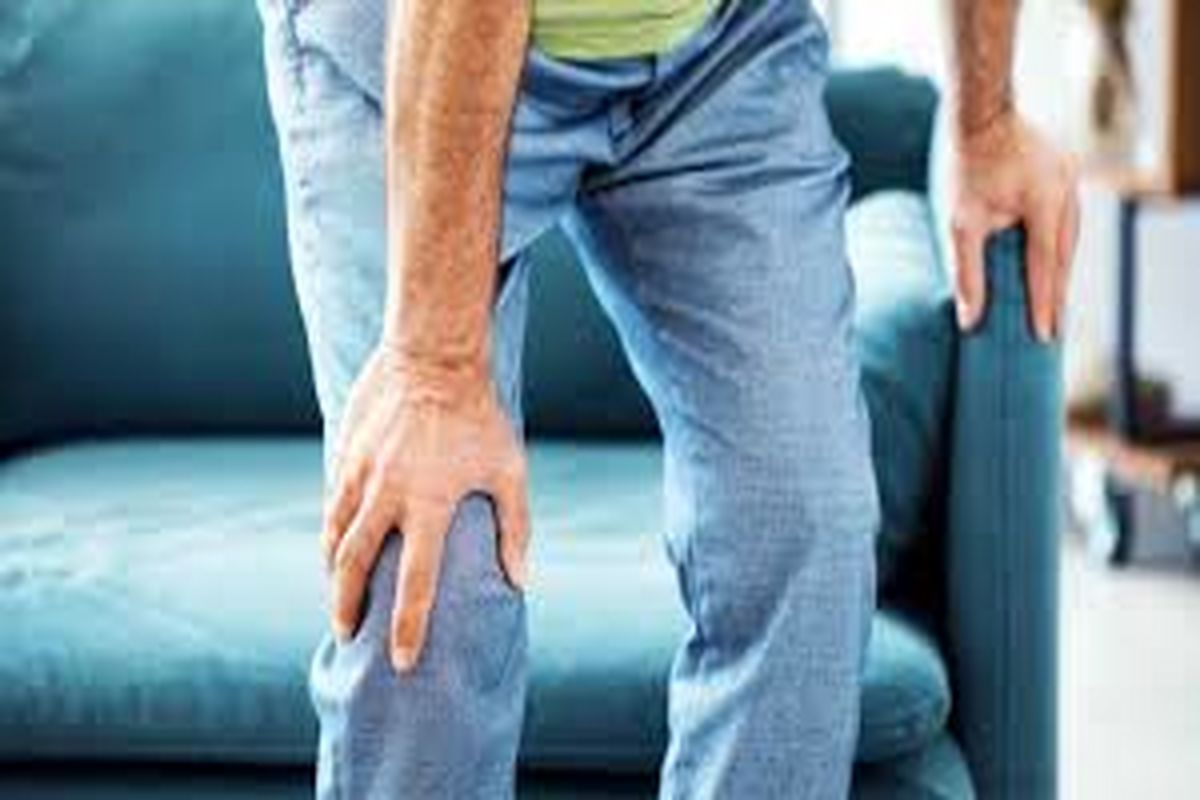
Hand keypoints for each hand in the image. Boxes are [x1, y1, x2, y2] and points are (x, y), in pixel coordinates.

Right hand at [321, 341, 529, 672]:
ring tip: (338, 592)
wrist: (434, 353)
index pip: (413, 581)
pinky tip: (338, 541)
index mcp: (428, 504)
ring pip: (334, 534)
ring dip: (333, 570)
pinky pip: (332, 501)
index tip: (401, 659)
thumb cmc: (479, 415)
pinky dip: (332, 528)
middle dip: (346, 606)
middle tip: (349, 630)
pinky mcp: (345, 452)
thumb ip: (514, 528)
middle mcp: (386, 493)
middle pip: (353, 566)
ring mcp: (359, 472)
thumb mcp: (509, 470)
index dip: (407, 626)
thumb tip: (519, 580)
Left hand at [947, 110, 1079, 340]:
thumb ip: (967, 271)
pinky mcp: (1063, 169)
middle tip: (1055, 327)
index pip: (1046, 268)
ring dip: (1060, 268)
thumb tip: (969, 319)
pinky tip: (1049, 257)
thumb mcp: (960, 222)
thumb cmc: (964, 166)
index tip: (1045, 335)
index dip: (1044, 304)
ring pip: (1069, 236)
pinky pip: (1065, 216)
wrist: (979, 112)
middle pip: (1064, 256)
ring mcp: (1069, 178)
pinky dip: (1057, 241)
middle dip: (1057, 293)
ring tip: (1053, 300)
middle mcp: (1067, 192)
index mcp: (1046, 206)